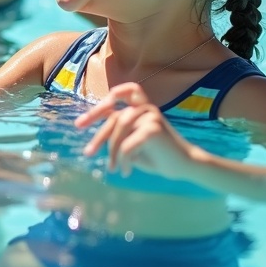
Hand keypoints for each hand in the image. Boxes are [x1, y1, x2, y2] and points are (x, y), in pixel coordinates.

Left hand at [75, 83, 200, 178]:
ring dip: (112, 153)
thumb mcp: (132, 143)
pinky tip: (127, 171)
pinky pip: (127, 144)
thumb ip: (118, 133)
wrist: (184, 167)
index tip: (80, 124)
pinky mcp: (154, 129)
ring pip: (119, 130)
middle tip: (87, 153)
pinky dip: (124, 159)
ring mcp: (150, 116)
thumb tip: (96, 137)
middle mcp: (145, 108)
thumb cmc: (157, 156)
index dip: (99, 106)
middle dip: (98, 137)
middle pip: (114, 118)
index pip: (119, 95)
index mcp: (140, 107)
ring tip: (114, 169)